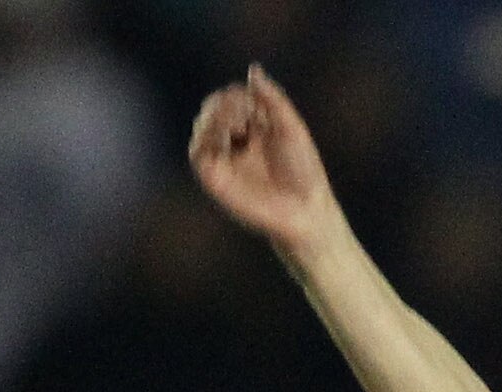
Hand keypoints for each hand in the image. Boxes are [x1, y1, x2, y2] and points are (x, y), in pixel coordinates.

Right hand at [189, 65, 339, 254]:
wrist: (304, 211)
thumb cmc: (303, 172)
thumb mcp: (291, 127)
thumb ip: (272, 98)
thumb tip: (252, 69)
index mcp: (255, 126)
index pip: (233, 98)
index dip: (239, 96)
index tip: (254, 106)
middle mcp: (236, 140)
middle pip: (214, 107)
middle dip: (226, 104)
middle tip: (242, 114)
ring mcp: (224, 158)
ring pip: (203, 124)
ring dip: (215, 117)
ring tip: (235, 125)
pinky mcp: (214, 177)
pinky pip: (197, 150)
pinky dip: (206, 137)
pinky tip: (224, 137)